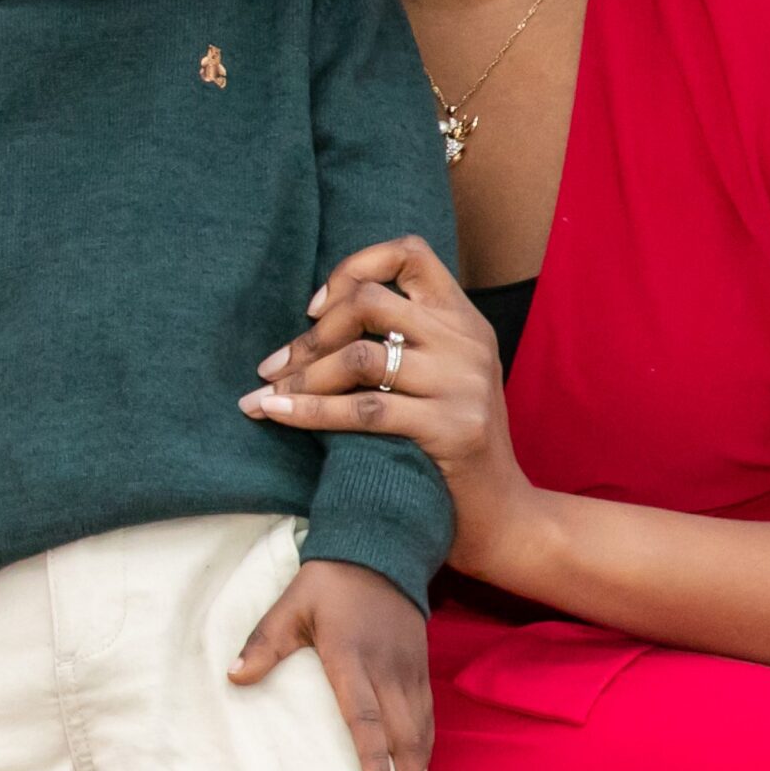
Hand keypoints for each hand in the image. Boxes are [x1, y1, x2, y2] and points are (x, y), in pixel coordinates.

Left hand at [229, 558, 434, 770]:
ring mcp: (409, 671)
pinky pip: (428, 717)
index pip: (363, 714)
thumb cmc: (327, 583)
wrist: (379, 550)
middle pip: (402, 734)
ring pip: (421, 731)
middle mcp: (386, 669)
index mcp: (350, 656)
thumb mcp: (289, 605)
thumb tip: (234, 677)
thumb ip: (264, 642)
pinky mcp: (422, 669)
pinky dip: (427, 749)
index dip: (371, 755)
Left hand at [238, 234, 543, 578]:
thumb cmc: (450, 446)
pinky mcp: (452, 428)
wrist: (503, 518)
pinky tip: (275, 414)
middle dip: (311, 334)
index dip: (353, 268)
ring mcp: (463, 384)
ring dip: (302, 377)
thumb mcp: (441, 376)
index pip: (409, 252)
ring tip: (266, 396)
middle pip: (370, 302)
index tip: (315, 307)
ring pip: (360, 356)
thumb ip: (404, 339)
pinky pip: (363, 410)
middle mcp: (467, 342)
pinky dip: (308, 410)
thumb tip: (315, 316)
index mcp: (464, 320)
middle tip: (276, 367)